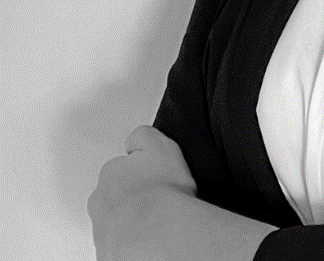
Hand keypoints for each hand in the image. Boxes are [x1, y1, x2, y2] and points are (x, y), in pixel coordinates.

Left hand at [87, 125, 195, 259]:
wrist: (159, 233)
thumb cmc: (162, 192)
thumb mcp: (160, 145)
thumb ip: (143, 136)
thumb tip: (136, 140)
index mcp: (110, 172)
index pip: (120, 168)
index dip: (138, 171)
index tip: (151, 176)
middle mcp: (100, 201)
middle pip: (113, 195)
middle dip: (130, 196)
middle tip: (154, 198)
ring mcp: (102, 229)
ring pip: (115, 221)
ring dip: (130, 219)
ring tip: (156, 219)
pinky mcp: (108, 253)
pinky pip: (120, 243)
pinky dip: (132, 241)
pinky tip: (151, 237)